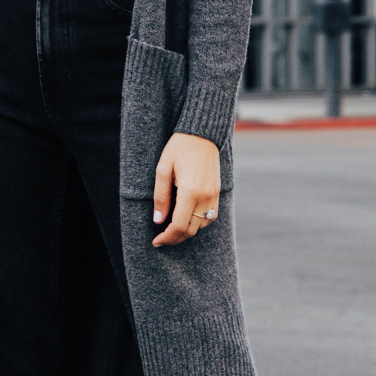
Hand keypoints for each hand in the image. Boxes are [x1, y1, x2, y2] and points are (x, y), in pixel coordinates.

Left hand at [151, 133, 220, 247]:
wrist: (202, 133)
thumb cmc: (179, 148)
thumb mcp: (163, 169)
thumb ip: (161, 197)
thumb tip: (158, 220)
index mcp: (190, 191)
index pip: (179, 225)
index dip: (167, 237)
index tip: (156, 241)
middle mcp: (205, 196)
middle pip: (191, 229)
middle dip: (175, 238)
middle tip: (162, 239)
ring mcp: (214, 195)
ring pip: (201, 225)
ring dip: (187, 231)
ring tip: (172, 230)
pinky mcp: (218, 192)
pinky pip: (210, 216)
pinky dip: (199, 223)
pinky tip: (188, 219)